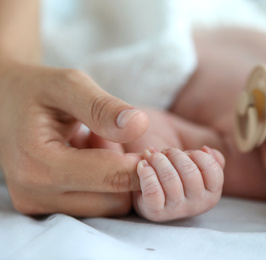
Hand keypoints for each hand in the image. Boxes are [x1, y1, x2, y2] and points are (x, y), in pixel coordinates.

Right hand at [0, 61, 148, 216]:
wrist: (4, 101)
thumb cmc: (36, 89)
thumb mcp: (67, 84)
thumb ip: (102, 106)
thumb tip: (139, 124)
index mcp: (39, 165)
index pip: (112, 179)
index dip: (142, 164)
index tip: (153, 147)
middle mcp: (35, 194)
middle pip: (115, 201)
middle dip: (123, 170)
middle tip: (108, 137)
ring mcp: (39, 204)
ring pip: (107, 206)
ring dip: (113, 178)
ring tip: (93, 144)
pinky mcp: (45, 206)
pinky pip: (95, 203)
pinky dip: (101, 184)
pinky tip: (86, 156)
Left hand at [133, 146, 224, 221]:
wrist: (152, 194)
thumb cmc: (179, 175)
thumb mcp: (199, 166)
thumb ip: (211, 158)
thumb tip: (206, 150)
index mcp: (212, 194)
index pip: (212, 169)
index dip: (197, 155)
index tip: (186, 151)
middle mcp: (197, 205)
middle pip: (190, 173)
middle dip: (175, 155)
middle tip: (165, 151)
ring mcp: (176, 210)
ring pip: (171, 180)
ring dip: (159, 161)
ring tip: (152, 155)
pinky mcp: (156, 212)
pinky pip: (153, 191)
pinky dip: (147, 173)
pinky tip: (143, 165)